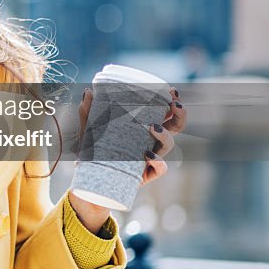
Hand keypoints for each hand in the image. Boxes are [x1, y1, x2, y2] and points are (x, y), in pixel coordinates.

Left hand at [72, 86, 188, 232]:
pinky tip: (148, 155)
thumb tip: (88, 91)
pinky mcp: (147, 174)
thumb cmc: (95, 149)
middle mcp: (151, 141)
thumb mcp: (90, 128)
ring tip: (152, 127)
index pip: (164, 112)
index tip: (171, 90)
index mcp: (143, 127)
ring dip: (165, 135)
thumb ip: (88, 110)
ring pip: (169, 145)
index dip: (172, 101)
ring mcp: (151, 157)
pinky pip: (160, 169)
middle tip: (173, 105)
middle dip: (180, 115)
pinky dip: (158, 162)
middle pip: (176, 127)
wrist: (91, 178)